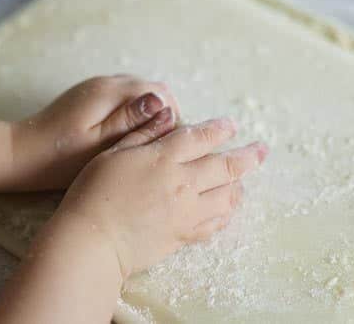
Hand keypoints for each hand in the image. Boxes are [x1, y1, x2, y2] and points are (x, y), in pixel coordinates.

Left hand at [9, 75, 179, 190]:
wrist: (20, 154)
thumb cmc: (59, 158)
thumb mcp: (99, 144)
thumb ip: (131, 121)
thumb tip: (162, 102)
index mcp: (111, 92)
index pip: (160, 93)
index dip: (174, 117)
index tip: (174, 144)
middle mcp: (106, 82)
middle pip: (153, 89)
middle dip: (165, 114)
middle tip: (164, 147)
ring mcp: (97, 87)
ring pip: (139, 92)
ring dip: (151, 113)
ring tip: (150, 144)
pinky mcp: (90, 96)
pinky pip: (124, 98)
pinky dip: (135, 113)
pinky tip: (129, 138)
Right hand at [60, 115, 268, 277]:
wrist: (91, 241)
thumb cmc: (93, 193)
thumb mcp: (114, 153)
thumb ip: (144, 133)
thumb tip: (167, 113)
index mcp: (164, 158)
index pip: (200, 137)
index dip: (219, 129)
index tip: (232, 125)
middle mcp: (182, 183)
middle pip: (225, 166)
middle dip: (248, 156)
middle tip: (263, 150)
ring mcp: (186, 211)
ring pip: (226, 196)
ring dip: (239, 186)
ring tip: (244, 181)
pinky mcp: (182, 235)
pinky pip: (214, 224)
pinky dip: (225, 214)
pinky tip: (227, 210)